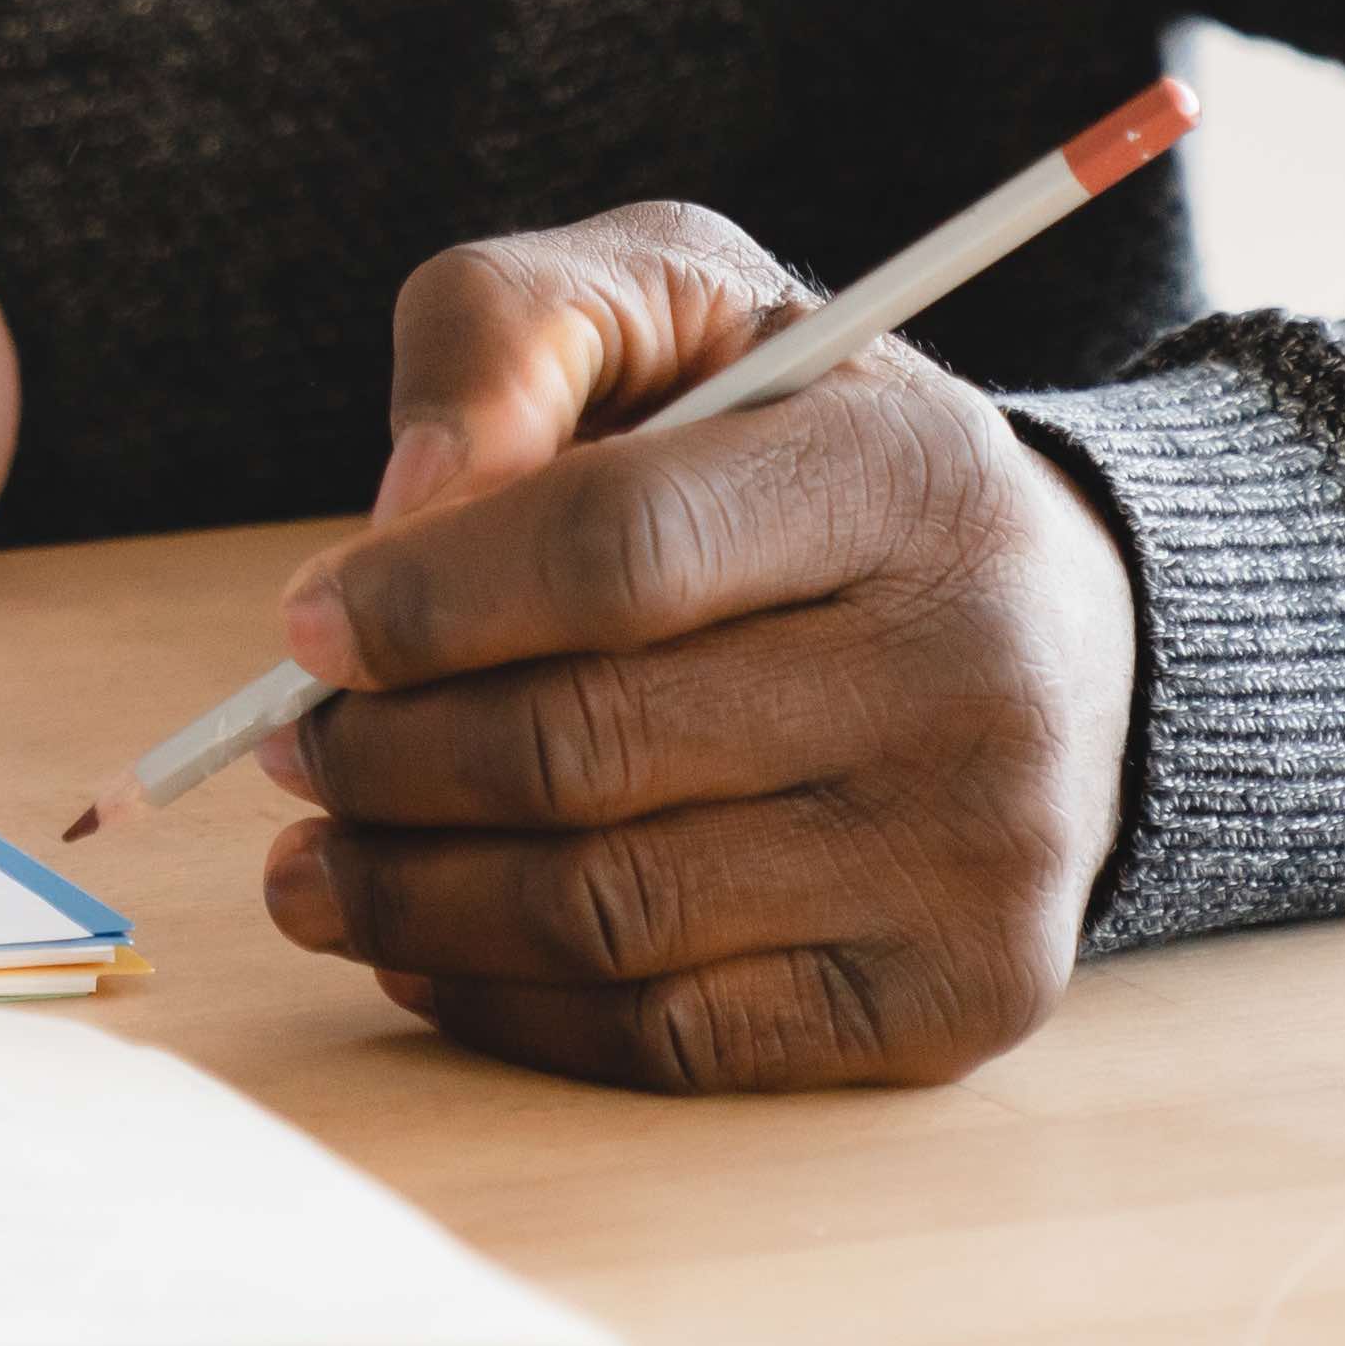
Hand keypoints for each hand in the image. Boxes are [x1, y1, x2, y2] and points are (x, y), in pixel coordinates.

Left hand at [252, 201, 1140, 1092]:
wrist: (1052, 620)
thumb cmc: (802, 447)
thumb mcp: (675, 304)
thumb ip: (515, 335)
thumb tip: (402, 505)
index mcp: (904, 470)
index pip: (620, 550)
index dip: (429, 599)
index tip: (306, 625)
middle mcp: (974, 670)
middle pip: (590, 747)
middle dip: (389, 758)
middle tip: (292, 750)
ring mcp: (976, 853)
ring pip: (611, 912)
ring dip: (411, 898)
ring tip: (313, 864)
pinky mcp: (957, 999)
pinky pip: (673, 1040)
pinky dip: (509, 1007)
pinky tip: (424, 949)